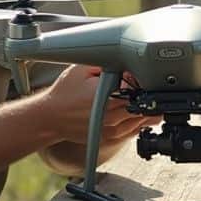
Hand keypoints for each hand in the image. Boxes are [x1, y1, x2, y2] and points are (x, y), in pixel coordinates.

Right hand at [36, 65, 151, 175]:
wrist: (51, 117)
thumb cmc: (64, 93)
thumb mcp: (83, 69)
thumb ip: (107, 63)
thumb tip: (128, 61)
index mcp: (108, 98)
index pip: (142, 91)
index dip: (146, 82)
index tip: (143, 75)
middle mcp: (113, 118)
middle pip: (148, 107)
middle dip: (149, 95)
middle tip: (145, 85)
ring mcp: (113, 131)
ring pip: (145, 121)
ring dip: (146, 108)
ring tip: (137, 97)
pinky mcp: (112, 139)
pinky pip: (135, 130)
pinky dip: (138, 119)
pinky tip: (131, 109)